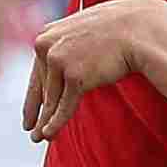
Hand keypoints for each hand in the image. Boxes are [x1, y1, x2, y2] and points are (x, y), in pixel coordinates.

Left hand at [25, 0, 166, 137]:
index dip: (33, 96)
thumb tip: (61, 69)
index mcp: (46, 34)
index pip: (37, 72)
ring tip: (40, 138)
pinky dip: (56, 123)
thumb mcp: (82, 34)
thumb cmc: (116, 30)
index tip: (29, 113)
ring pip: (52, 99)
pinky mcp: (74, 76)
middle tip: (30, 129)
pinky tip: (50, 135)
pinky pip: (63, 105)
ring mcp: (59, 60)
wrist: (137, 29)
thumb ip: (67, 47)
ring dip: (46, 121)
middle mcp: (47, 46)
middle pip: (42, 87)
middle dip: (37, 111)